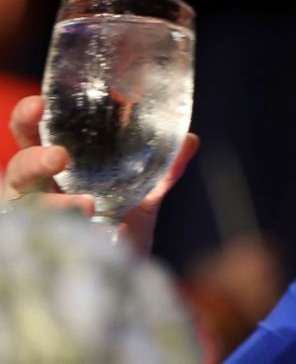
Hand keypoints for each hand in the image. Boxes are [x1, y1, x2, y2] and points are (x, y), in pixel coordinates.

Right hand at [3, 94, 199, 256]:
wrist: (128, 279)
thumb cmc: (124, 229)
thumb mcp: (146, 194)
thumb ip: (166, 168)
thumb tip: (191, 139)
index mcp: (57, 169)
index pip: (32, 137)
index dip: (28, 119)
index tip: (40, 103)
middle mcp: (39, 194)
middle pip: (18, 170)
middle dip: (32, 159)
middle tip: (59, 157)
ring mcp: (36, 225)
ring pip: (24, 208)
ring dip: (52, 203)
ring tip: (84, 205)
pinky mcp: (42, 253)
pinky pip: (38, 243)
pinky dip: (62, 234)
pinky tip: (87, 233)